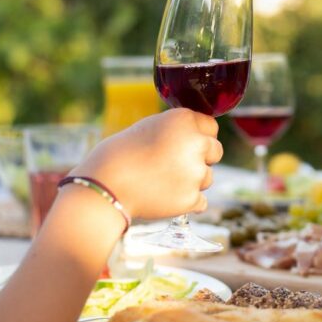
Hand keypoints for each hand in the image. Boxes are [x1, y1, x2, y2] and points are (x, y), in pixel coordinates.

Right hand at [70, 109, 222, 218]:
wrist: (105, 185)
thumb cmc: (120, 154)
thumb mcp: (150, 127)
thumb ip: (178, 130)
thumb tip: (199, 138)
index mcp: (184, 119)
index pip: (211, 126)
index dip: (199, 136)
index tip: (185, 144)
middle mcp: (196, 143)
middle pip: (216, 151)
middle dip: (202, 158)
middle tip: (175, 164)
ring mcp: (196, 172)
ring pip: (208, 178)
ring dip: (192, 181)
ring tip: (162, 181)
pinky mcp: (192, 198)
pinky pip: (201, 201)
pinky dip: (187, 201)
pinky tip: (165, 196)